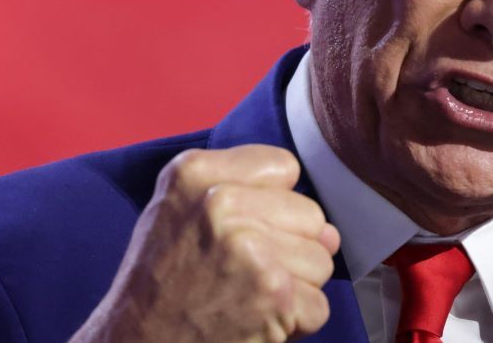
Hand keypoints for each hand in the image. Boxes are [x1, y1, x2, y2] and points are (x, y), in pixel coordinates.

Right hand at [71, 145, 340, 342]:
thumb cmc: (161, 282)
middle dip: (289, 250)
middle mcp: (219, 202)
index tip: (235, 231)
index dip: (270, 204)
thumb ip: (251, 196)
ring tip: (245, 297)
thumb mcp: (179, 210)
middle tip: (240, 274)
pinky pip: (319, 305)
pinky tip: (254, 323)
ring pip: (321, 260)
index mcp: (193, 172)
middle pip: (311, 215)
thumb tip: (331, 231)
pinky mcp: (272, 293)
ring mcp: (249, 248)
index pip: (284, 168)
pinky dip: (294, 324)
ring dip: (294, 289)